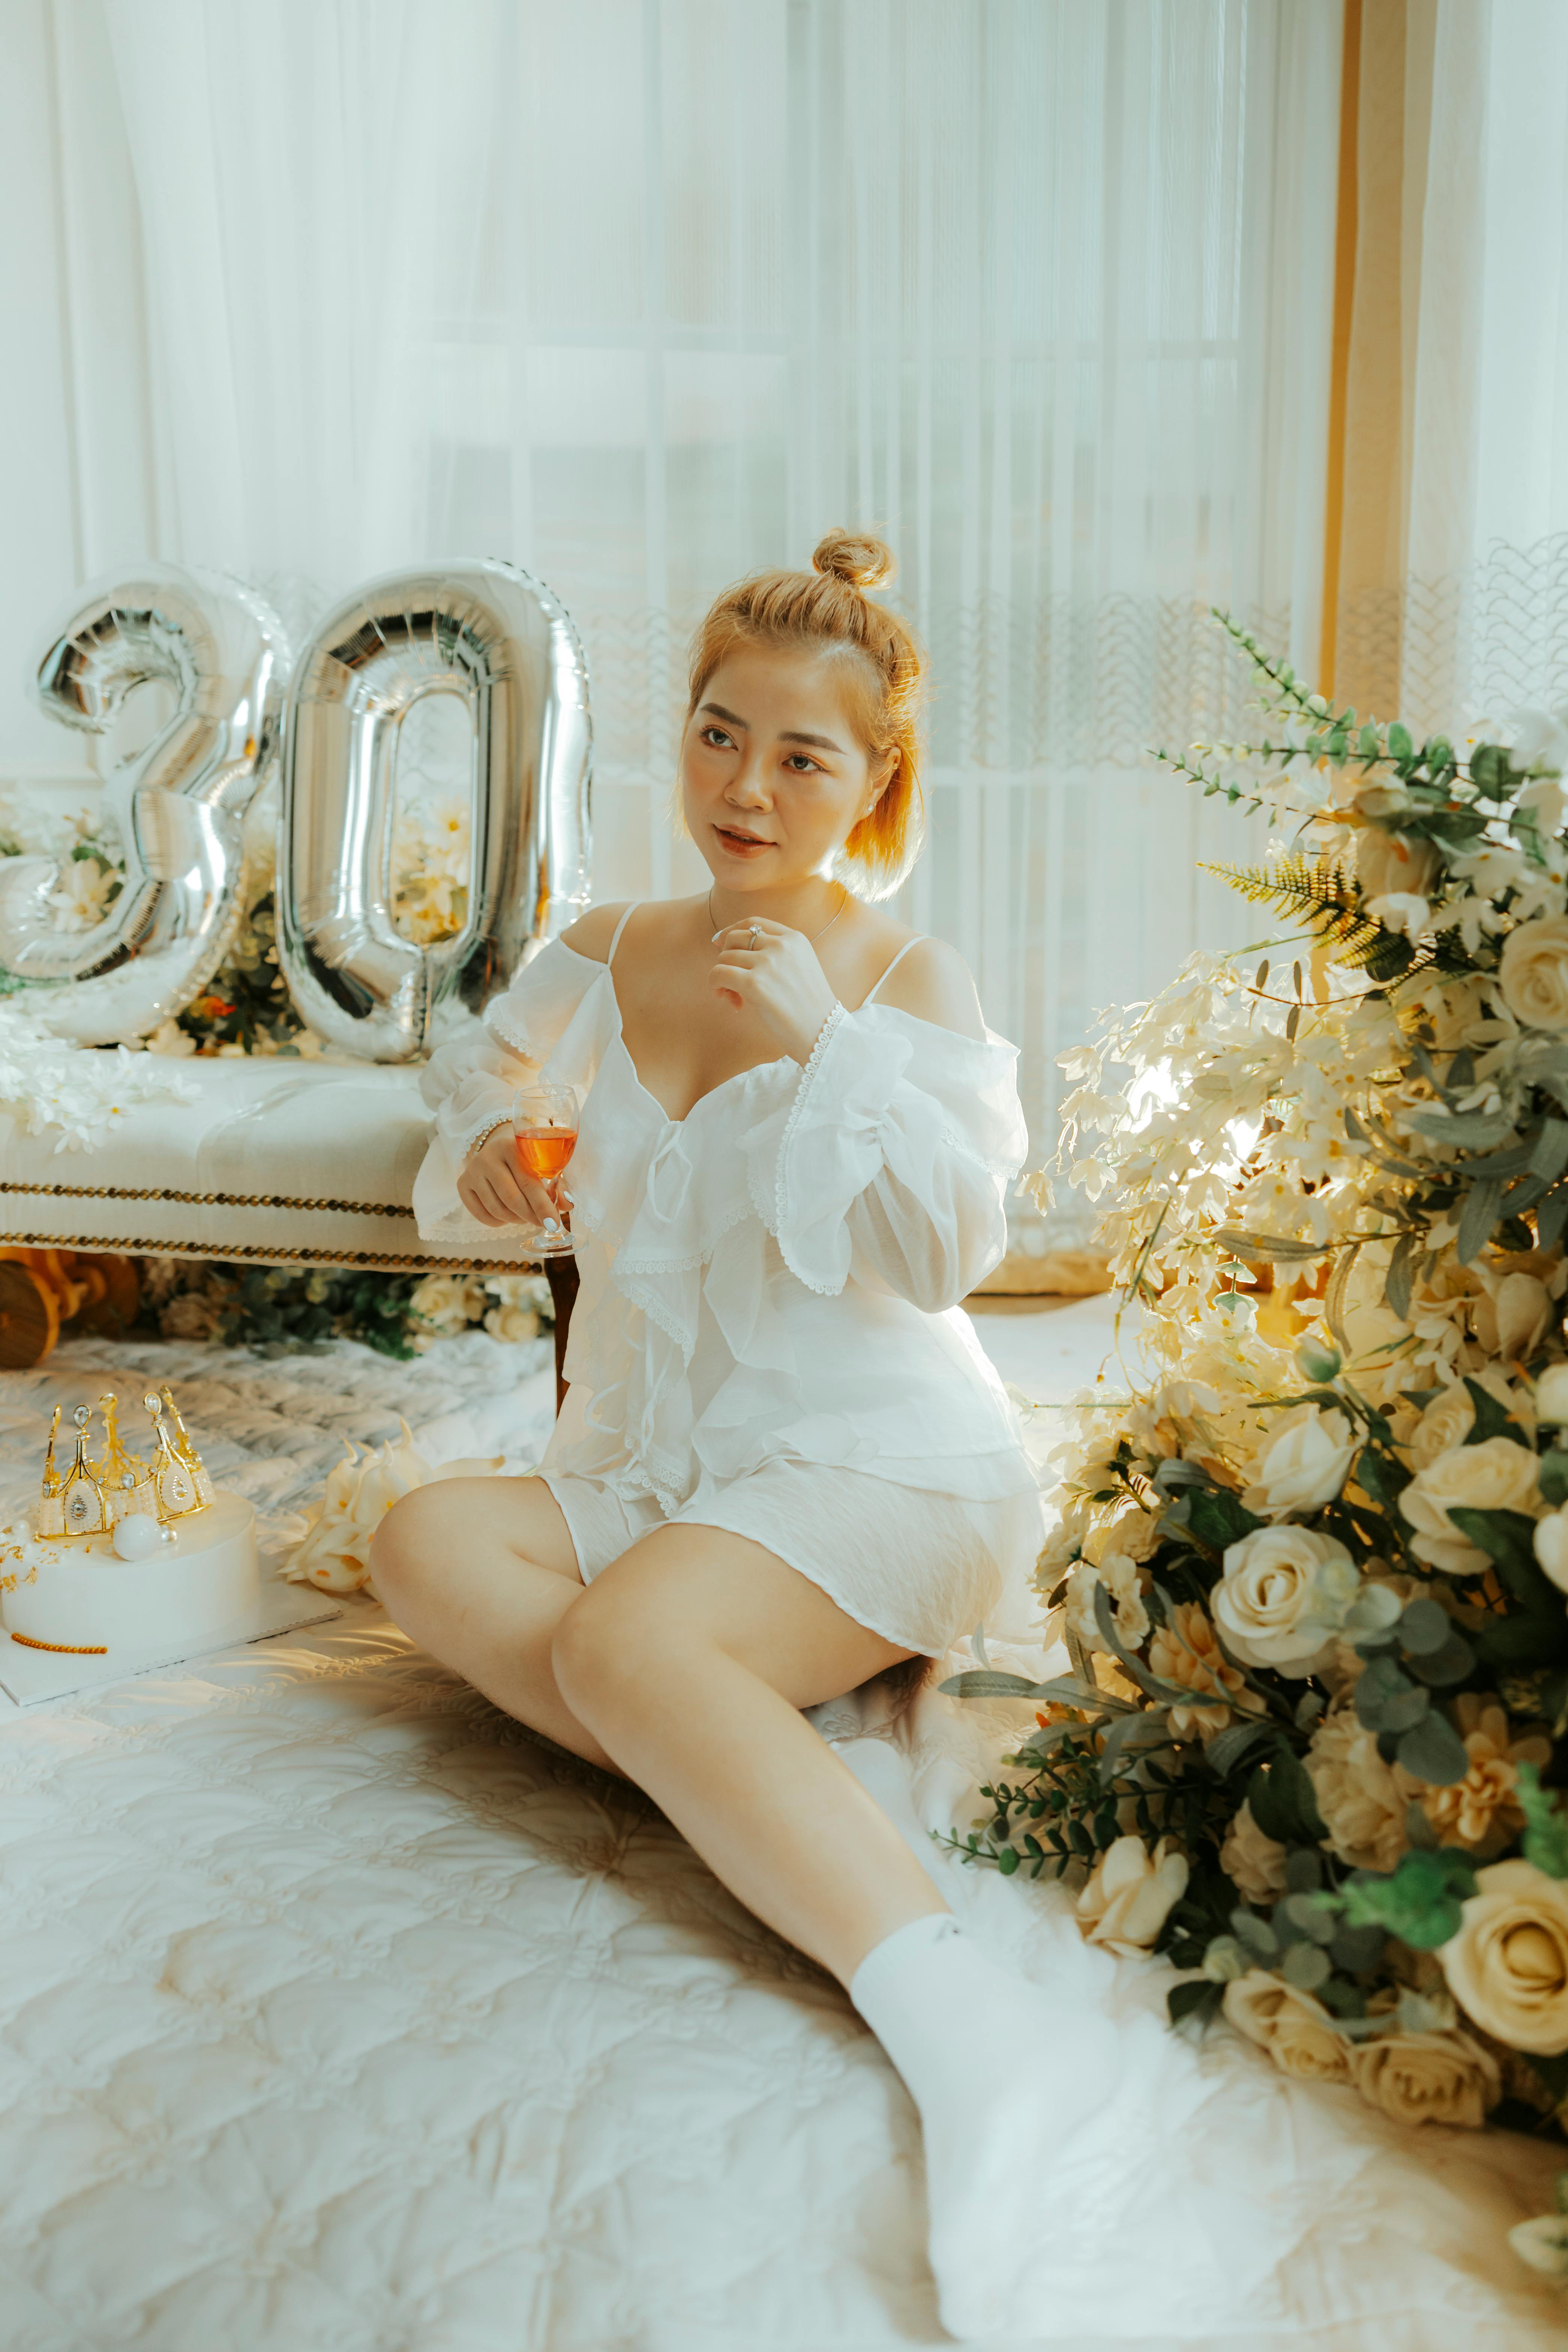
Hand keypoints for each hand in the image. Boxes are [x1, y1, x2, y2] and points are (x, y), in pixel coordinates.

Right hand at [457, 1124, 563, 1231]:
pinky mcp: (462, 1184)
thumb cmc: (526, 1158)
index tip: (554, 1224)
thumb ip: (558, 1184)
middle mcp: (488, 1158)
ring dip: (516, 1220)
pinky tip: (508, 1214)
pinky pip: (482, 1216)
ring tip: (526, 1215)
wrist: (497, 1146)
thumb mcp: (543, 1164)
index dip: (543, 1206)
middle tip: (544, 1224)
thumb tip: (567, 1205)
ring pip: (497, 1210)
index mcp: (512, 1148)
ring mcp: (472, 1171)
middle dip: (531, 1216)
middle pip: (511, 1199)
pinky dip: (499, 1222)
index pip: (528, 1183)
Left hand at [710, 916, 839, 1062]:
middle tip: (731, 982)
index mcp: (795, 938)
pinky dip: (715, 985)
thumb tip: (731, 950)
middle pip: (735, 938)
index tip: (720, 943)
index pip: (754, 922)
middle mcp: (781, 945)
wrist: (822, 1033)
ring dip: (722, 977)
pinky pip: (718, 974)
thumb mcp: (801, 967)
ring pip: (724, 958)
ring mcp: (768, 963)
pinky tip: (728, 999)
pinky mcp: (754, 983)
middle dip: (726, 958)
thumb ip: (776, 955)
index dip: (731, 930)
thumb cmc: (809, 1008)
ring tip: (735, 997)